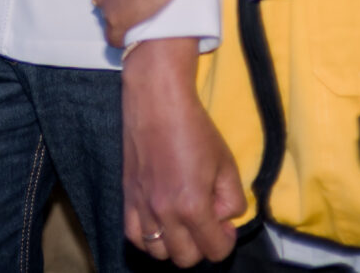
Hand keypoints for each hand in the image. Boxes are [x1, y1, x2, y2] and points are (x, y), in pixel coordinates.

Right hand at [124, 38, 243, 264]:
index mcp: (193, 206)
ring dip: (174, 245)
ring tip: (182, 224)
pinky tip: (159, 223)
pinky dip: (147, 238)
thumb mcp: (227, 164)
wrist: (157, 101)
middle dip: (201, 246)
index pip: (214, 251)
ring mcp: (142, 205)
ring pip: (157, 252)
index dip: (225, 241)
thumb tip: (222, 217)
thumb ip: (232, 200)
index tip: (225, 225)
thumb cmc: (194, 128)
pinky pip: (133, 235)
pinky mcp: (128, 195)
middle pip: (185, 258)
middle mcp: (164, 212)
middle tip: (206, 222)